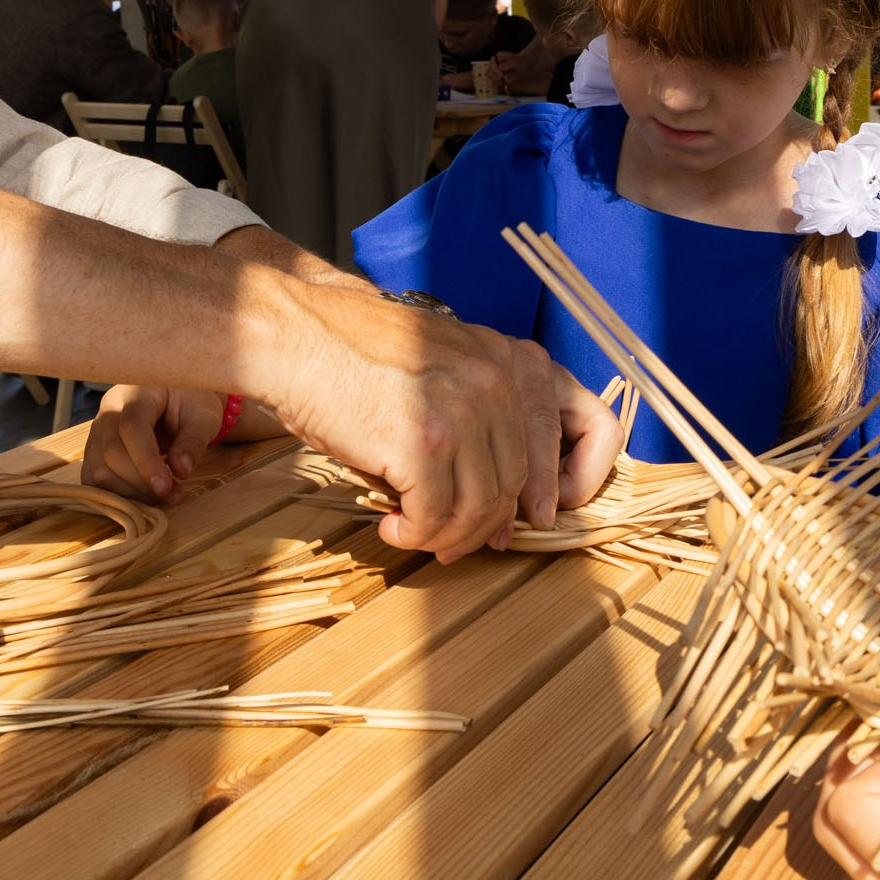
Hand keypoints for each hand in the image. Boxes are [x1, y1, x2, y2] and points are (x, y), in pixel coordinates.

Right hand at [83, 386, 277, 503]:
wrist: (176, 398)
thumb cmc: (190, 403)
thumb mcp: (203, 415)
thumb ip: (194, 440)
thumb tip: (181, 471)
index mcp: (136, 392)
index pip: (132, 427)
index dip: (146, 461)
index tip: (165, 487)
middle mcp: (109, 409)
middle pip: (112, 452)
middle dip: (141, 482)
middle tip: (174, 494)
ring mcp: (97, 431)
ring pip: (99, 470)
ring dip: (130, 493)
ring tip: (165, 495)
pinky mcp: (94, 451)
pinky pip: (94, 480)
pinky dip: (117, 495)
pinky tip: (144, 497)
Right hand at [254, 288, 620, 561]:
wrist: (294, 336)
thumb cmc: (356, 357)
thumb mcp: (443, 365)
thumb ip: (482, 415)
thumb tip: (502, 508)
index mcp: (511, 358)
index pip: (585, 429)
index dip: (559, 486)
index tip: (533, 518)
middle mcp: (497, 381)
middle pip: (518, 482)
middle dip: (487, 524)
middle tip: (453, 543)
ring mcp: (463, 409)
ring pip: (480, 508)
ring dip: (448, 536)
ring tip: (416, 534)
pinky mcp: (423, 441)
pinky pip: (435, 516)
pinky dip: (414, 534)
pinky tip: (391, 526)